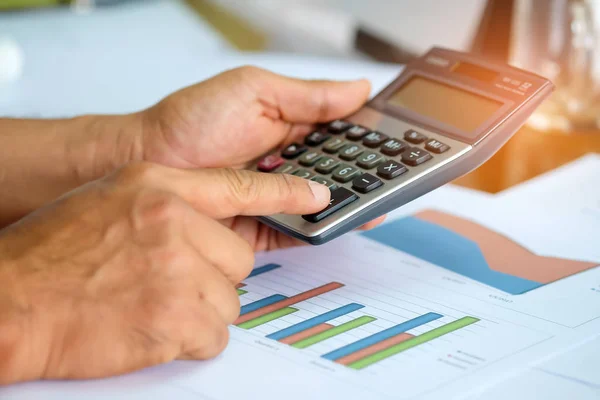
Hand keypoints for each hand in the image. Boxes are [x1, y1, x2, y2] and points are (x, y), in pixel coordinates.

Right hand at [0, 162, 329, 383]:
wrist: (13, 300)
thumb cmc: (54, 252)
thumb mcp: (114, 198)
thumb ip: (169, 201)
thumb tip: (213, 219)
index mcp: (160, 187)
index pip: (241, 185)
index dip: (286, 191)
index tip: (318, 195)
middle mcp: (175, 222)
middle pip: (238, 256)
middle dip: (213, 274)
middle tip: (167, 279)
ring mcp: (179, 271)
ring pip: (229, 299)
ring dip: (199, 308)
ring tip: (151, 303)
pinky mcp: (179, 319)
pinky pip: (215, 334)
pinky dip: (189, 338)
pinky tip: (150, 326)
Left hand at [138, 67, 383, 249]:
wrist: (148, 161)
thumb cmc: (192, 120)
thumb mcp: (254, 91)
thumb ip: (309, 96)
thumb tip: (359, 88)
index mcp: (291, 126)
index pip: (342, 134)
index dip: (370, 140)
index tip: (398, 144)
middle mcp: (288, 162)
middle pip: (338, 172)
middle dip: (367, 176)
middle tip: (397, 178)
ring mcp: (277, 194)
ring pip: (323, 202)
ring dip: (349, 203)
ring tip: (377, 201)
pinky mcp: (262, 224)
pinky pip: (298, 229)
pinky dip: (320, 227)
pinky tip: (341, 221)